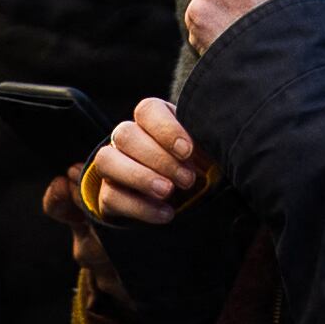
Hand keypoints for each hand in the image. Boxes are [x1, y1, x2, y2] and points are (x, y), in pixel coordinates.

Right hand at [84, 97, 208, 224]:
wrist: (185, 201)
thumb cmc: (198, 168)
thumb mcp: (206, 154)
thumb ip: (207, 145)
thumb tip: (218, 143)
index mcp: (153, 120)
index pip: (147, 110)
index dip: (165, 129)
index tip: (187, 151)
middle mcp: (127, 138)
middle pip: (125, 134)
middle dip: (158, 159)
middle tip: (186, 180)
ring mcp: (112, 165)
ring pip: (106, 160)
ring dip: (139, 177)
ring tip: (168, 192)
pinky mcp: (108, 195)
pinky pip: (110, 196)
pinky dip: (140, 207)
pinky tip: (166, 213)